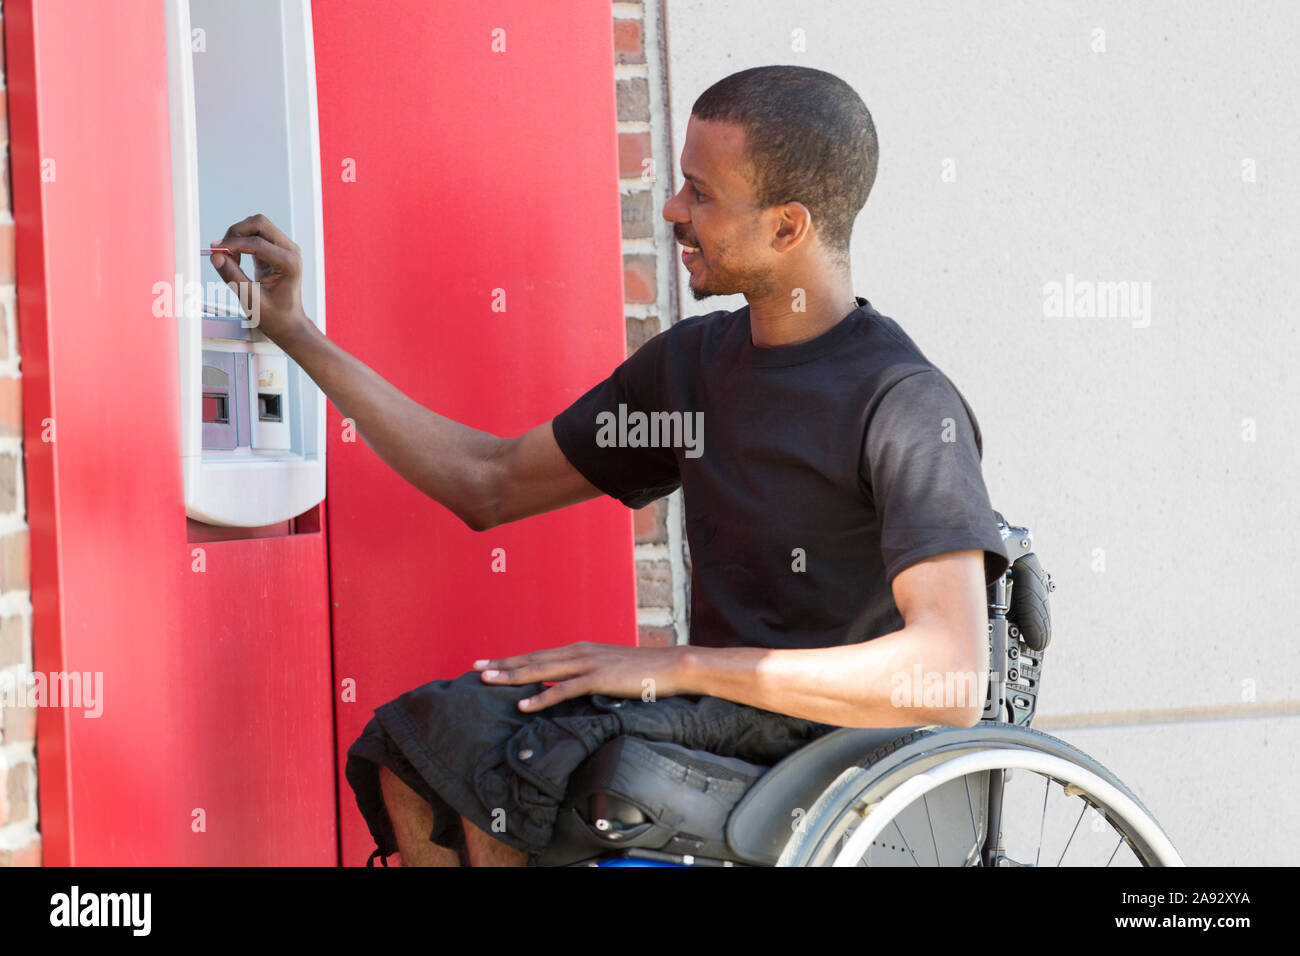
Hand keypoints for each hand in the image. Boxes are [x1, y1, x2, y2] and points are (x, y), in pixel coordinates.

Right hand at [209, 213, 313, 344]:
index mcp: (289, 263)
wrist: (287, 321)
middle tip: (221, 250)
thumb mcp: (250, 299)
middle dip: (236, 232)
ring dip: (238, 235)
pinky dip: (241, 241)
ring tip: (230, 258)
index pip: (257, 243)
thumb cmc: (273, 315)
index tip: (214, 250)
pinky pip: (256, 234)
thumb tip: (215, 256)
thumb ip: (233, 277)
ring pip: (257, 225)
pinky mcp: (276, 248)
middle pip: (259, 223)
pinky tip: (235, 258)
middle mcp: (290, 250)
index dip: (233, 244)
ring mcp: (285, 247)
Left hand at [473, 641, 690, 711]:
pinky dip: (541, 698)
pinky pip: (564, 690)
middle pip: (533, 659)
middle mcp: (579, 652)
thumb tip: (567, 688)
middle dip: (502, 665)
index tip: (486, 663)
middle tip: (474, 669)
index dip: (510, 660)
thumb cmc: (642, 673)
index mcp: (580, 650)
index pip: (538, 655)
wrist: (671, 666)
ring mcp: (589, 664)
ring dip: (513, 676)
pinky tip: (523, 705)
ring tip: (488, 682)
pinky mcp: (599, 679)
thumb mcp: (609, 671)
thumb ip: (587, 676)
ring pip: (542, 671)